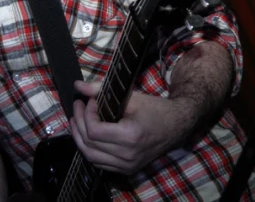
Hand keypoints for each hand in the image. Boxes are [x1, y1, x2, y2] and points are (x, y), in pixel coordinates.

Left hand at [70, 80, 196, 174]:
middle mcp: (128, 156)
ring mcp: (127, 166)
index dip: (85, 114)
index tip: (89, 101)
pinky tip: (88, 134)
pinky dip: (90, 149)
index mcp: (130, 136)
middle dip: (78, 123)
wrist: (177, 126)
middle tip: (78, 106)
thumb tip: (77, 85)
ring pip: (91, 157)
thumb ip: (100, 89)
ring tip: (77, 120)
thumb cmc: (155, 109)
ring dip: (80, 138)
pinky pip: (100, 163)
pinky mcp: (127, 169)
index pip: (94, 131)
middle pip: (89, 145)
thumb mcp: (130, 96)